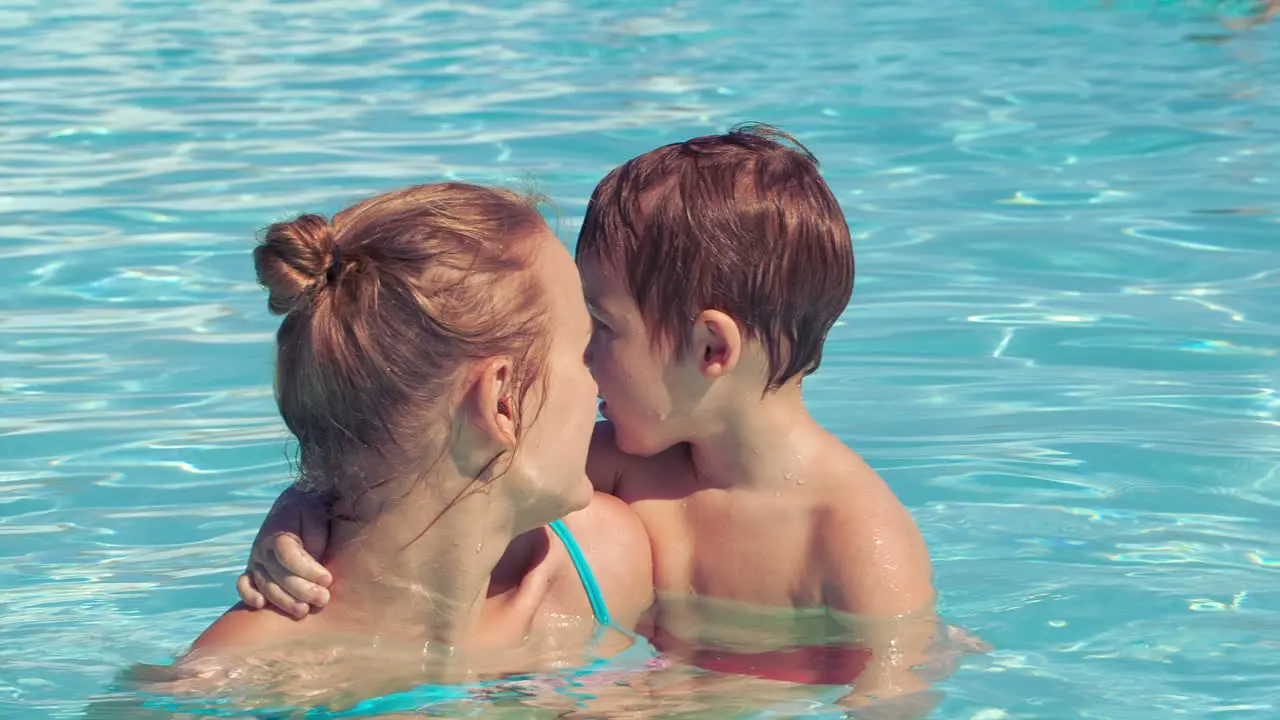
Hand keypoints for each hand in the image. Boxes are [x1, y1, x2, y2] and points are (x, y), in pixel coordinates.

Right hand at [236, 487, 332, 618]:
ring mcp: (256, 561)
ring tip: (304, 611)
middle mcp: (263, 548)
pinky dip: (249, 595)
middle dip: (302, 590)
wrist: (293, 506)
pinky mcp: (252, 571)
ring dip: (284, 600)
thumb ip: (315, 540)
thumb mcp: (318, 520)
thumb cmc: (310, 515)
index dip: (308, 569)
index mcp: (279, 532)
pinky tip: (262, 605)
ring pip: (266, 585)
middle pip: (279, 575)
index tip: (328, 579)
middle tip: (323, 599)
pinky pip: (244, 585)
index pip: (289, 555)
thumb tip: (315, 563)